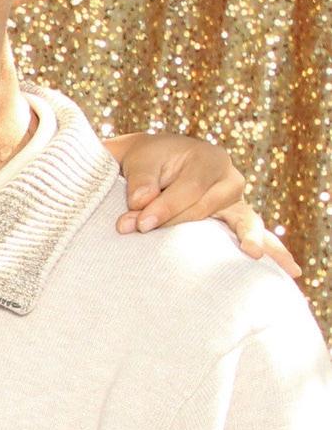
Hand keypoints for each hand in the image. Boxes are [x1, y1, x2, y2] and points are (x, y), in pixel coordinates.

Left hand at [106, 132, 301, 276]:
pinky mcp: (236, 218)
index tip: (139, 224)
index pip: (189, 189)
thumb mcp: (141, 163)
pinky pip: (255, 233)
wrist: (161, 163)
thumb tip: (139, 202)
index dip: (164, 208)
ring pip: (240, 222)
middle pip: (205, 208)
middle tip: (140, 232)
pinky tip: (289, 270)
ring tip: (253, 254)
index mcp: (208, 159)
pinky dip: (270, 249)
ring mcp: (237, 201)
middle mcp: (229, 179)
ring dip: (247, 239)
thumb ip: (141, 182)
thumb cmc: (150, 163)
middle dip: (174, 223)